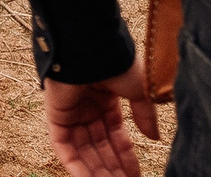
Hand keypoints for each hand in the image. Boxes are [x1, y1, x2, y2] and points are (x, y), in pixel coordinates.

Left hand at [43, 59, 157, 176]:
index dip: (126, 158)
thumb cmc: (115, 62)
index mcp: (105, 100)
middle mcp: (87, 108)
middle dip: (112, 169)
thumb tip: (155, 138)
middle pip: (100, 148)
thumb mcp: (139, 91)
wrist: (91, 47)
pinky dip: (76, 165)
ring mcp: (70, 112)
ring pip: (83, 151)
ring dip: (97, 171)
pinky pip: (64, 147)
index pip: (116, 136)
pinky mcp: (55, 116)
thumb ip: (145, 116)